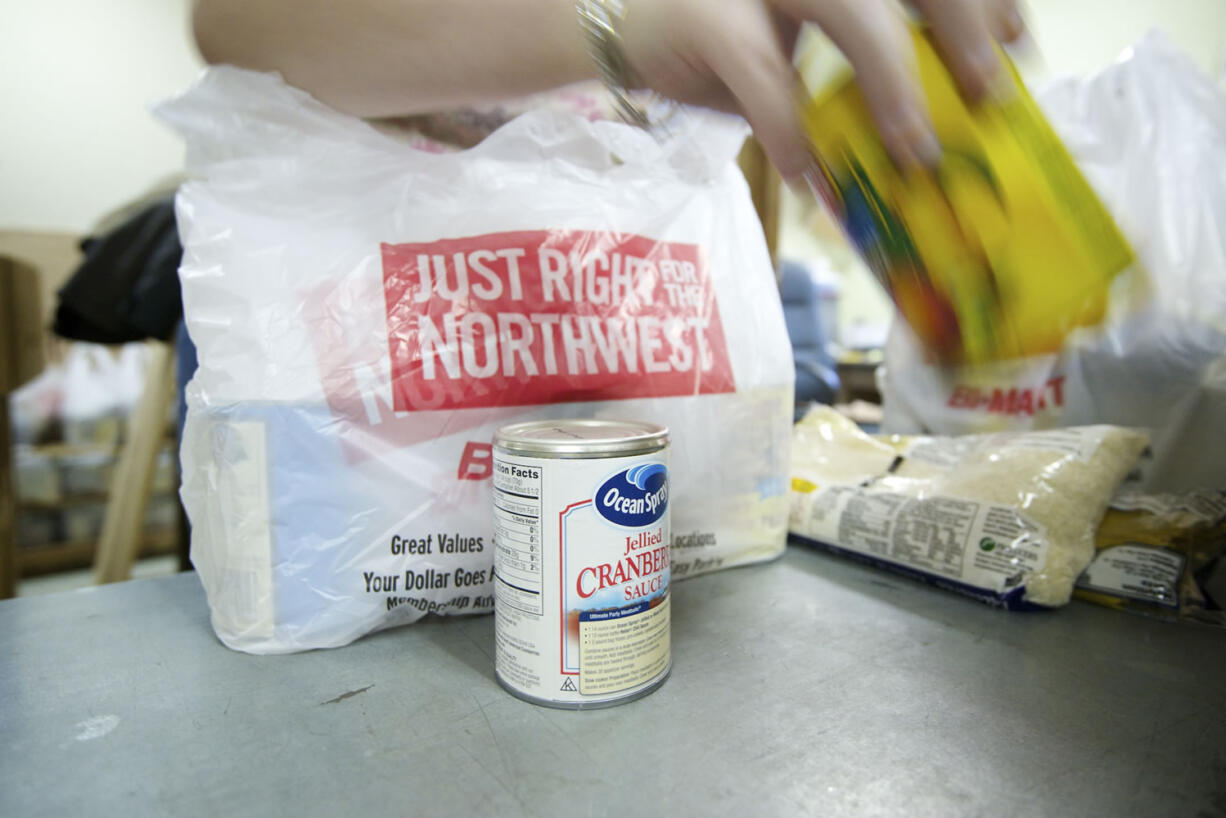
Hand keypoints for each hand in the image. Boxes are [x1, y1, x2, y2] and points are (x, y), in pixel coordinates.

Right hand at [619, 0, 1025, 178]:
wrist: (621, 13)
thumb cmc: (729, 29)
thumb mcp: (805, 29)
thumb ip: (868, 52)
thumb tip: (945, 111)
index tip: (1020, 43)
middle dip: (960, 23)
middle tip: (992, 94)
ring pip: (847, 4)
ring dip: (892, 78)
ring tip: (917, 152)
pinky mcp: (705, 14)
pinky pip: (764, 74)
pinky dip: (793, 131)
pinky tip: (815, 179)